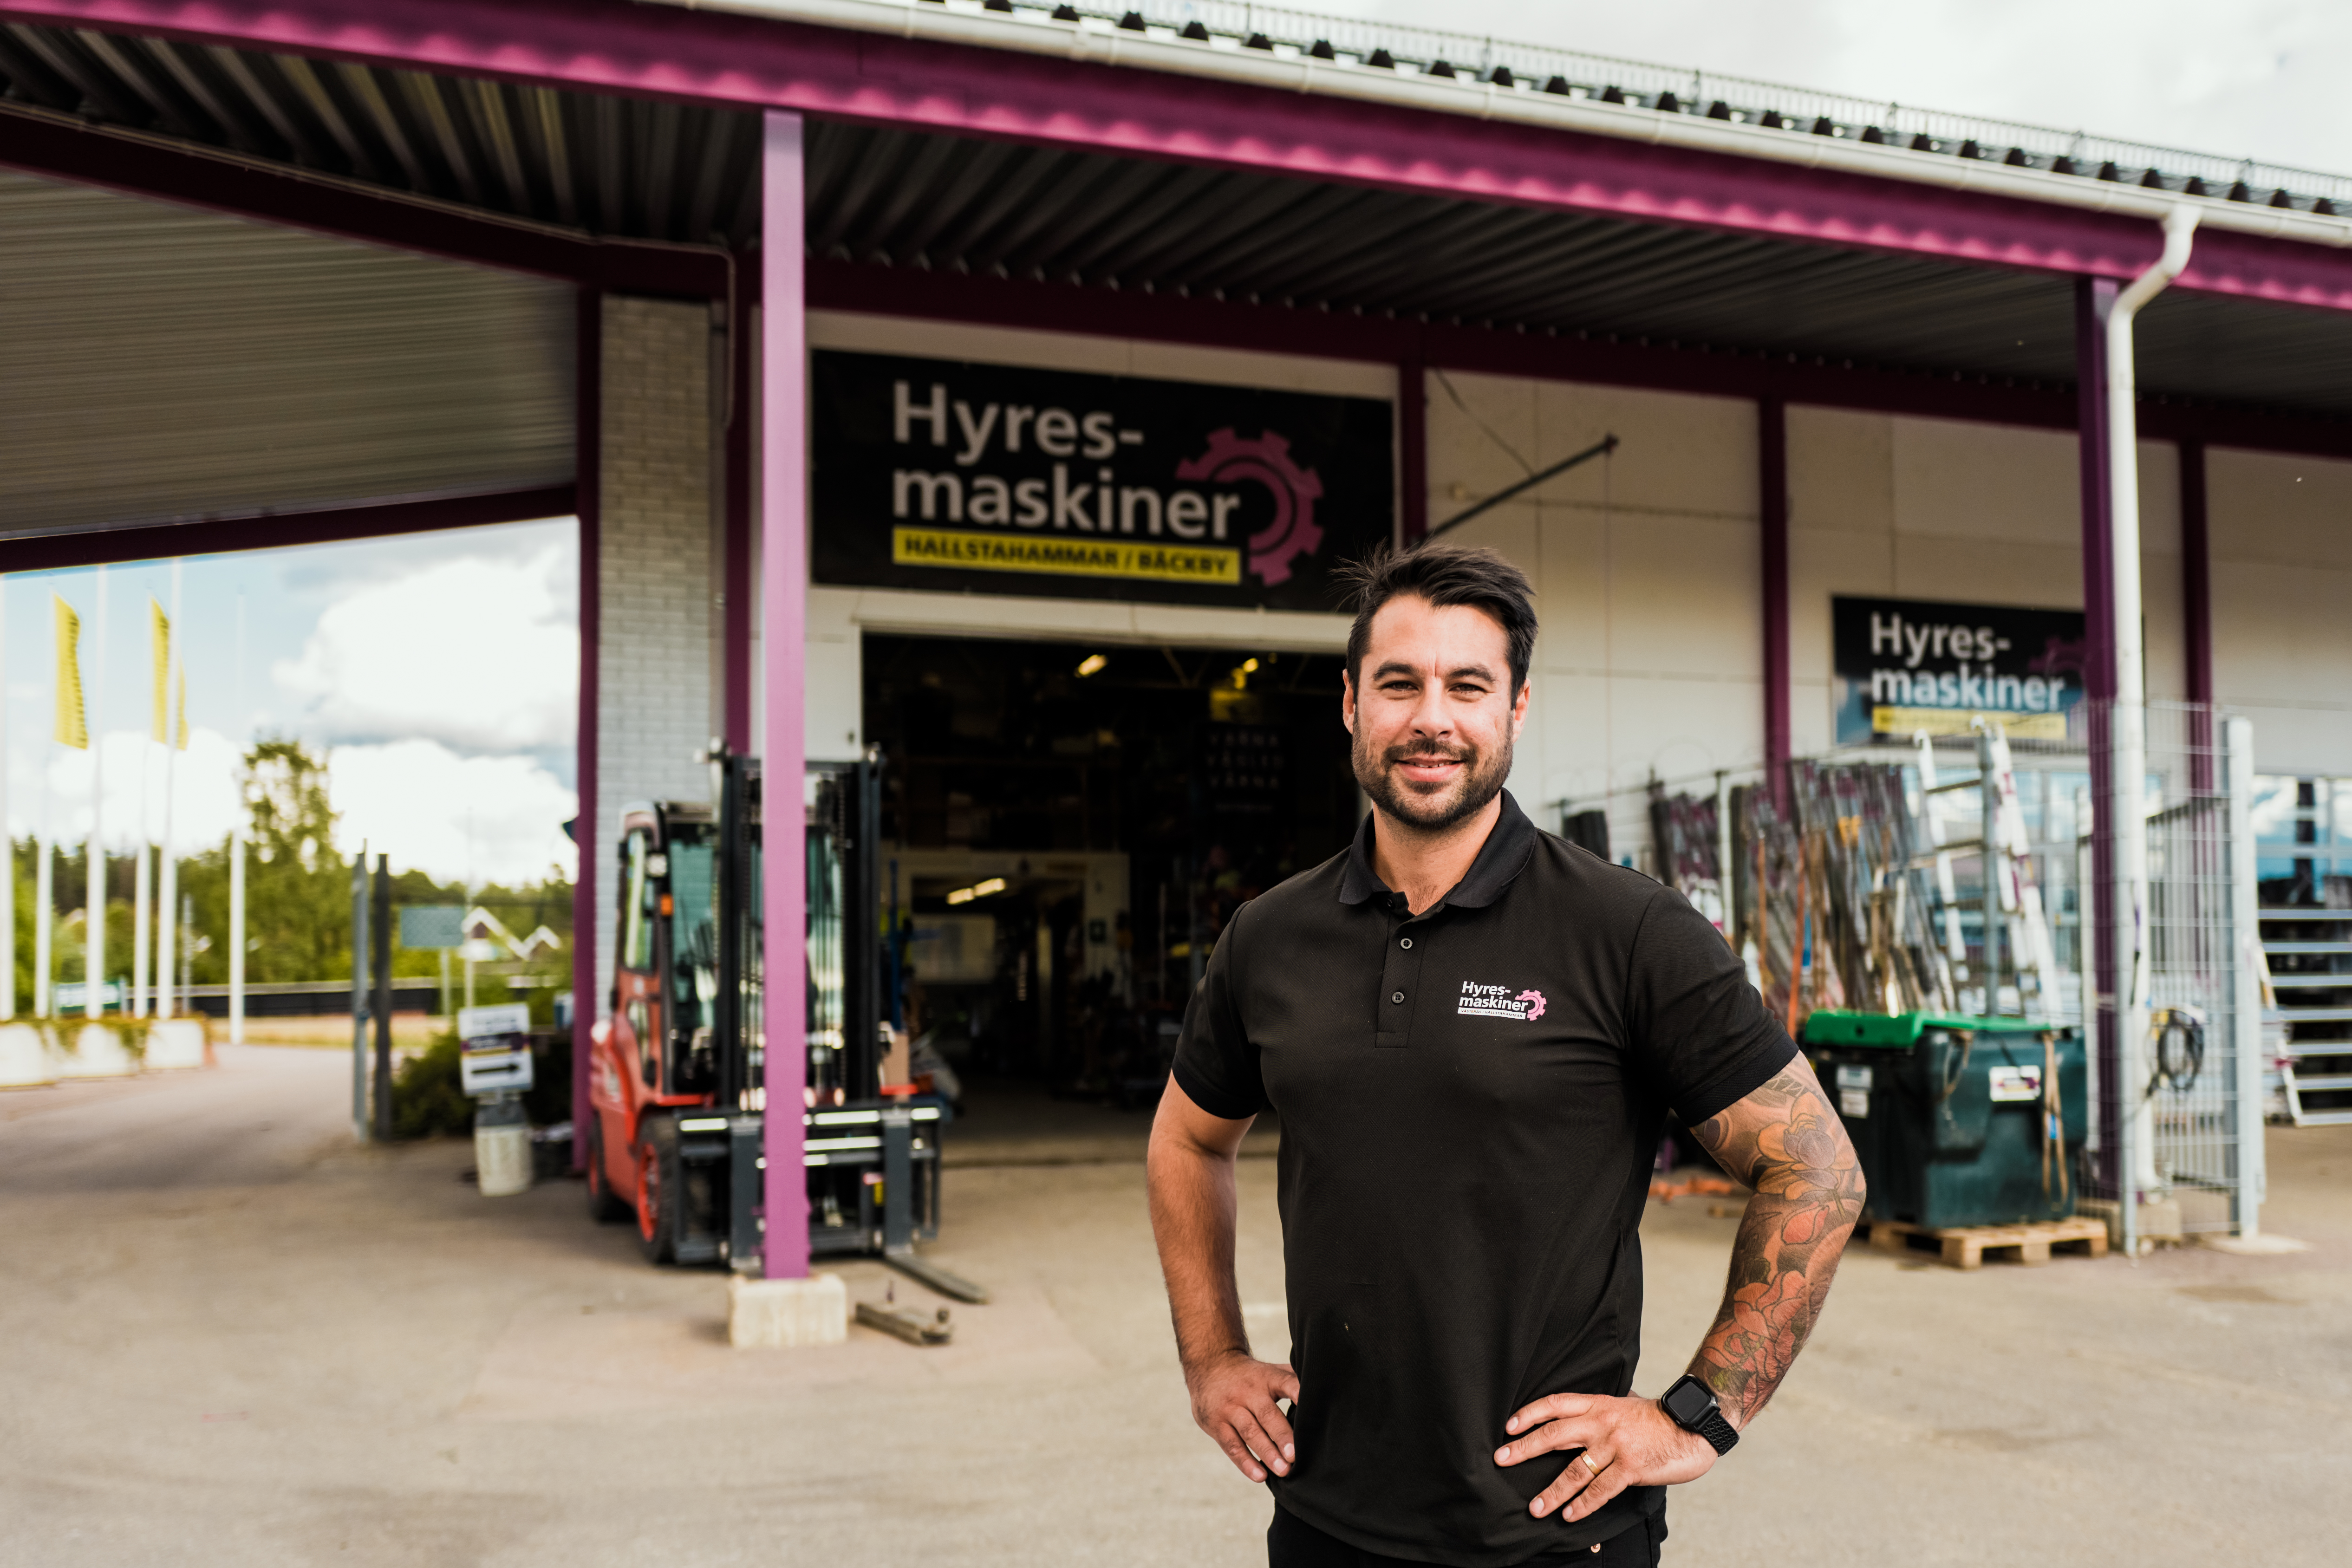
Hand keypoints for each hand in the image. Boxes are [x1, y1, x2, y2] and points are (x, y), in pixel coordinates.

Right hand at [1187, 1350, 1299, 1480]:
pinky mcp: (1215, 1423)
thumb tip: (1327, 1390)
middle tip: (1295, 1456)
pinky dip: (1245, 1462)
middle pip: (1266, 1414)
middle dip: (1281, 1435)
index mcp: (1267, 1378)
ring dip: (1266, 1452)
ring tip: (1283, 1470)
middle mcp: (1248, 1392)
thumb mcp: (1270, 1371)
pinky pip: (1231, 1445)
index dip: (1298, 1394)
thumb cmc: (1251, 1376)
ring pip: (1249, 1431)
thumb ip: (1293, 1380)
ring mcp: (1230, 1408)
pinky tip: (1260, 1475)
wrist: (1209, 1366)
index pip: (1285, 1383)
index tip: (1311, 1407)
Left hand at [1493, 1392, 1719, 1521]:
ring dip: (1552, 1491)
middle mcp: (1602, 1423)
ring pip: (1574, 1470)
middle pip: (1554, 1435)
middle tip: (1501, 1459)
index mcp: (1598, 1404)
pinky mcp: (1631, 1468)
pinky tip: (1570, 1515)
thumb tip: (1575, 1416)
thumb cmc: (1657, 1418)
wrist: (1692, 1426)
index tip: (1509, 1426)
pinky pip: (1601, 1490)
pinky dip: (1583, 1504)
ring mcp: (1616, 1446)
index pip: (1556, 1404)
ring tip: (1535, 1507)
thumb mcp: (1624, 1405)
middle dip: (1525, 1448)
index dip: (1530, 1413)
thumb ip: (1599, 1412)